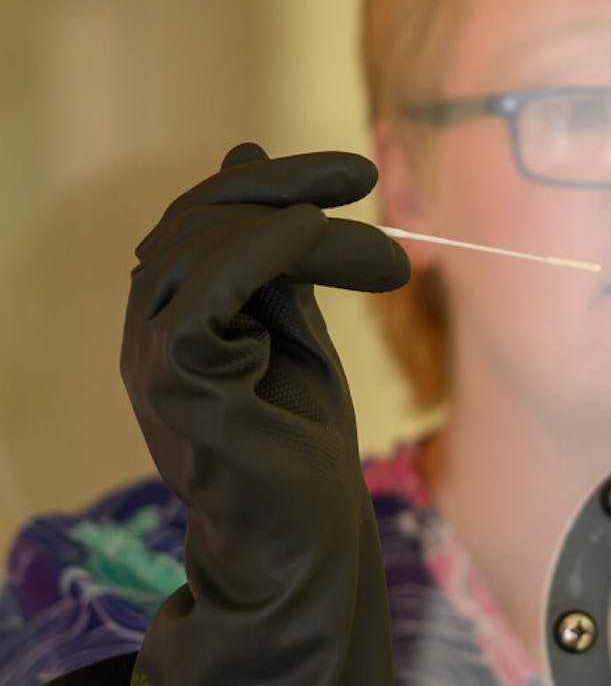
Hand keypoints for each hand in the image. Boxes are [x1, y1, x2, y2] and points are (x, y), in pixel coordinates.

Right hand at [121, 143, 408, 684]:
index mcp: (175, 311)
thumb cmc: (299, 437)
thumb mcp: (291, 321)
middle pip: (198, 219)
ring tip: (383, 255)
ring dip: (300, 225)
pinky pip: (206, 289)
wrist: (307, 534)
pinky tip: (314, 234)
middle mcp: (150, 328)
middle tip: (367, 181)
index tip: (357, 172)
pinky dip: (260, 249)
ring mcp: (154, 356)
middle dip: (288, 189)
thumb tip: (245, 155)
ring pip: (203, 247)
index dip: (272, 180)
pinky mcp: (177, 382)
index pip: (202, 215)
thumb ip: (275, 254)